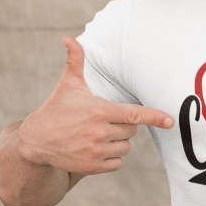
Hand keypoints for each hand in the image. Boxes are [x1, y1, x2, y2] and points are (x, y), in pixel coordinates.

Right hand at [18, 36, 173, 174]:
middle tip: (104, 120)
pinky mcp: (92, 167)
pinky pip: (117, 163)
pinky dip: (112, 157)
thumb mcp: (68, 84)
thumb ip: (75, 60)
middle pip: (132, 130)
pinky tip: (95, 148)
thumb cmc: (57, 108)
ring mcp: (96, 151)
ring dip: (118, 141)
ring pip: (126, 147)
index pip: (135, 114)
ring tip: (97, 134)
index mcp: (99, 111)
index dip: (155, 117)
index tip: (170, 121)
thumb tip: (68, 37)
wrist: (35, 141)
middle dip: (123, 125)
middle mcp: (100, 132)